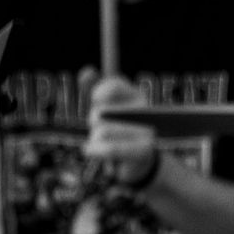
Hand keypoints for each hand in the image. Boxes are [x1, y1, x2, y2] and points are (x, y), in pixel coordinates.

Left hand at [84, 70, 159, 187]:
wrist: (137, 162)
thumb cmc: (117, 130)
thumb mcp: (106, 106)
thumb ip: (95, 87)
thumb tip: (86, 71)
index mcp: (136, 96)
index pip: (113, 86)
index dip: (98, 93)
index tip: (96, 100)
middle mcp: (144, 111)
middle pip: (99, 113)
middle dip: (93, 122)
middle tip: (102, 129)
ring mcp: (146, 131)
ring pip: (100, 132)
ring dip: (94, 141)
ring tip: (105, 144)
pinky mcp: (143, 151)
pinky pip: (110, 149)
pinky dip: (95, 151)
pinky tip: (92, 151)